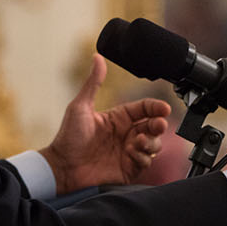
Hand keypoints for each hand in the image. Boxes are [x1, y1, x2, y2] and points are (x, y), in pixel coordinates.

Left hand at [39, 54, 170, 194]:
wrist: (62, 167)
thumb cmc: (68, 137)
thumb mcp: (80, 107)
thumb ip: (93, 83)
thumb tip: (97, 56)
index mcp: (119, 117)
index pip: (145, 108)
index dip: (156, 107)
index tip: (164, 108)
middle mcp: (126, 133)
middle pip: (154, 126)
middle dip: (159, 125)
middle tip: (157, 125)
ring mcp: (128, 151)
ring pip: (154, 145)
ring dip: (152, 142)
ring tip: (139, 142)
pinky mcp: (128, 168)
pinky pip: (145, 162)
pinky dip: (143, 158)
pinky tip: (132, 155)